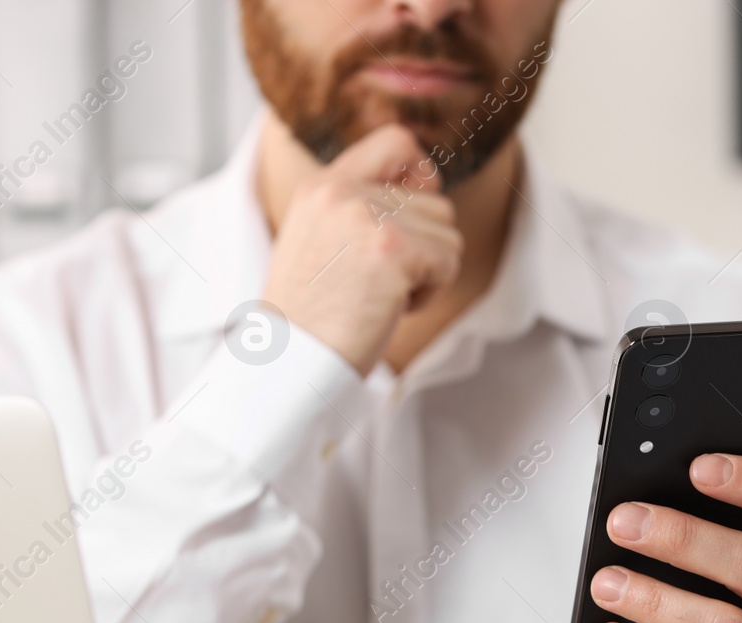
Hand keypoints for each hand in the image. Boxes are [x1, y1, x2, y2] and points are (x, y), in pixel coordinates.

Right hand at [263, 125, 461, 372]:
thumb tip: (427, 187)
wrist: (293, 361)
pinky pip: (448, 261)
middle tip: (381, 281)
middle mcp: (343, 192)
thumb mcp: (319, 241)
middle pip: (434, 200)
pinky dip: (430, 292)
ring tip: (382, 294)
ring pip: (447, 232)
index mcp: (321, 187)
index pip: (394, 141)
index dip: (420, 172)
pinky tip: (391, 307)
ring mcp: (368, 217)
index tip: (414, 210)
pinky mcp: (394, 249)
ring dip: (427, 271)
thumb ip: (359, 210)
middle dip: (423, 245)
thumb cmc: (311, 317)